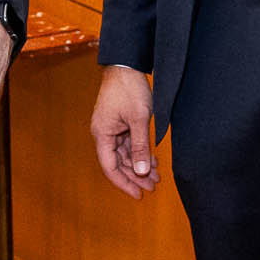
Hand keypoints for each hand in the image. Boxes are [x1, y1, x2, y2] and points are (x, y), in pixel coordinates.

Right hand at [90, 65, 158, 198]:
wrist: (126, 64)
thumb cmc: (129, 89)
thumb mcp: (138, 119)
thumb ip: (140, 146)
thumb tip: (140, 171)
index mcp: (102, 134)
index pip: (111, 167)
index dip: (124, 183)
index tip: (139, 195)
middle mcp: (104, 133)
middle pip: (118, 163)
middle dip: (135, 176)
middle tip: (153, 187)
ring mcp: (112, 127)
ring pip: (125, 154)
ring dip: (139, 165)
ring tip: (156, 176)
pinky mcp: (120, 122)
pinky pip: (128, 143)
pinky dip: (140, 152)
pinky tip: (153, 160)